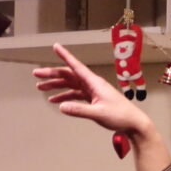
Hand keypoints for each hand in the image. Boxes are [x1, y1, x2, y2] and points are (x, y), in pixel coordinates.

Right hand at [33, 44, 150, 136]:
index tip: (55, 46)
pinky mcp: (94, 100)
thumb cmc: (120, 116)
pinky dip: (65, 97)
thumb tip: (61, 107)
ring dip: (56, 86)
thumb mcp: (98, 113)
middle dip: (52, 74)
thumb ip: (79, 110)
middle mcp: (92, 84)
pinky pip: (76, 95)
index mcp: (94, 82)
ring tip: (41, 88)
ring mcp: (93, 92)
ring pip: (71, 85)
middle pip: (69, 75)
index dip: (65, 56)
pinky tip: (56, 101)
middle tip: (36, 75)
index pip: (76, 66)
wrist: (133, 124)